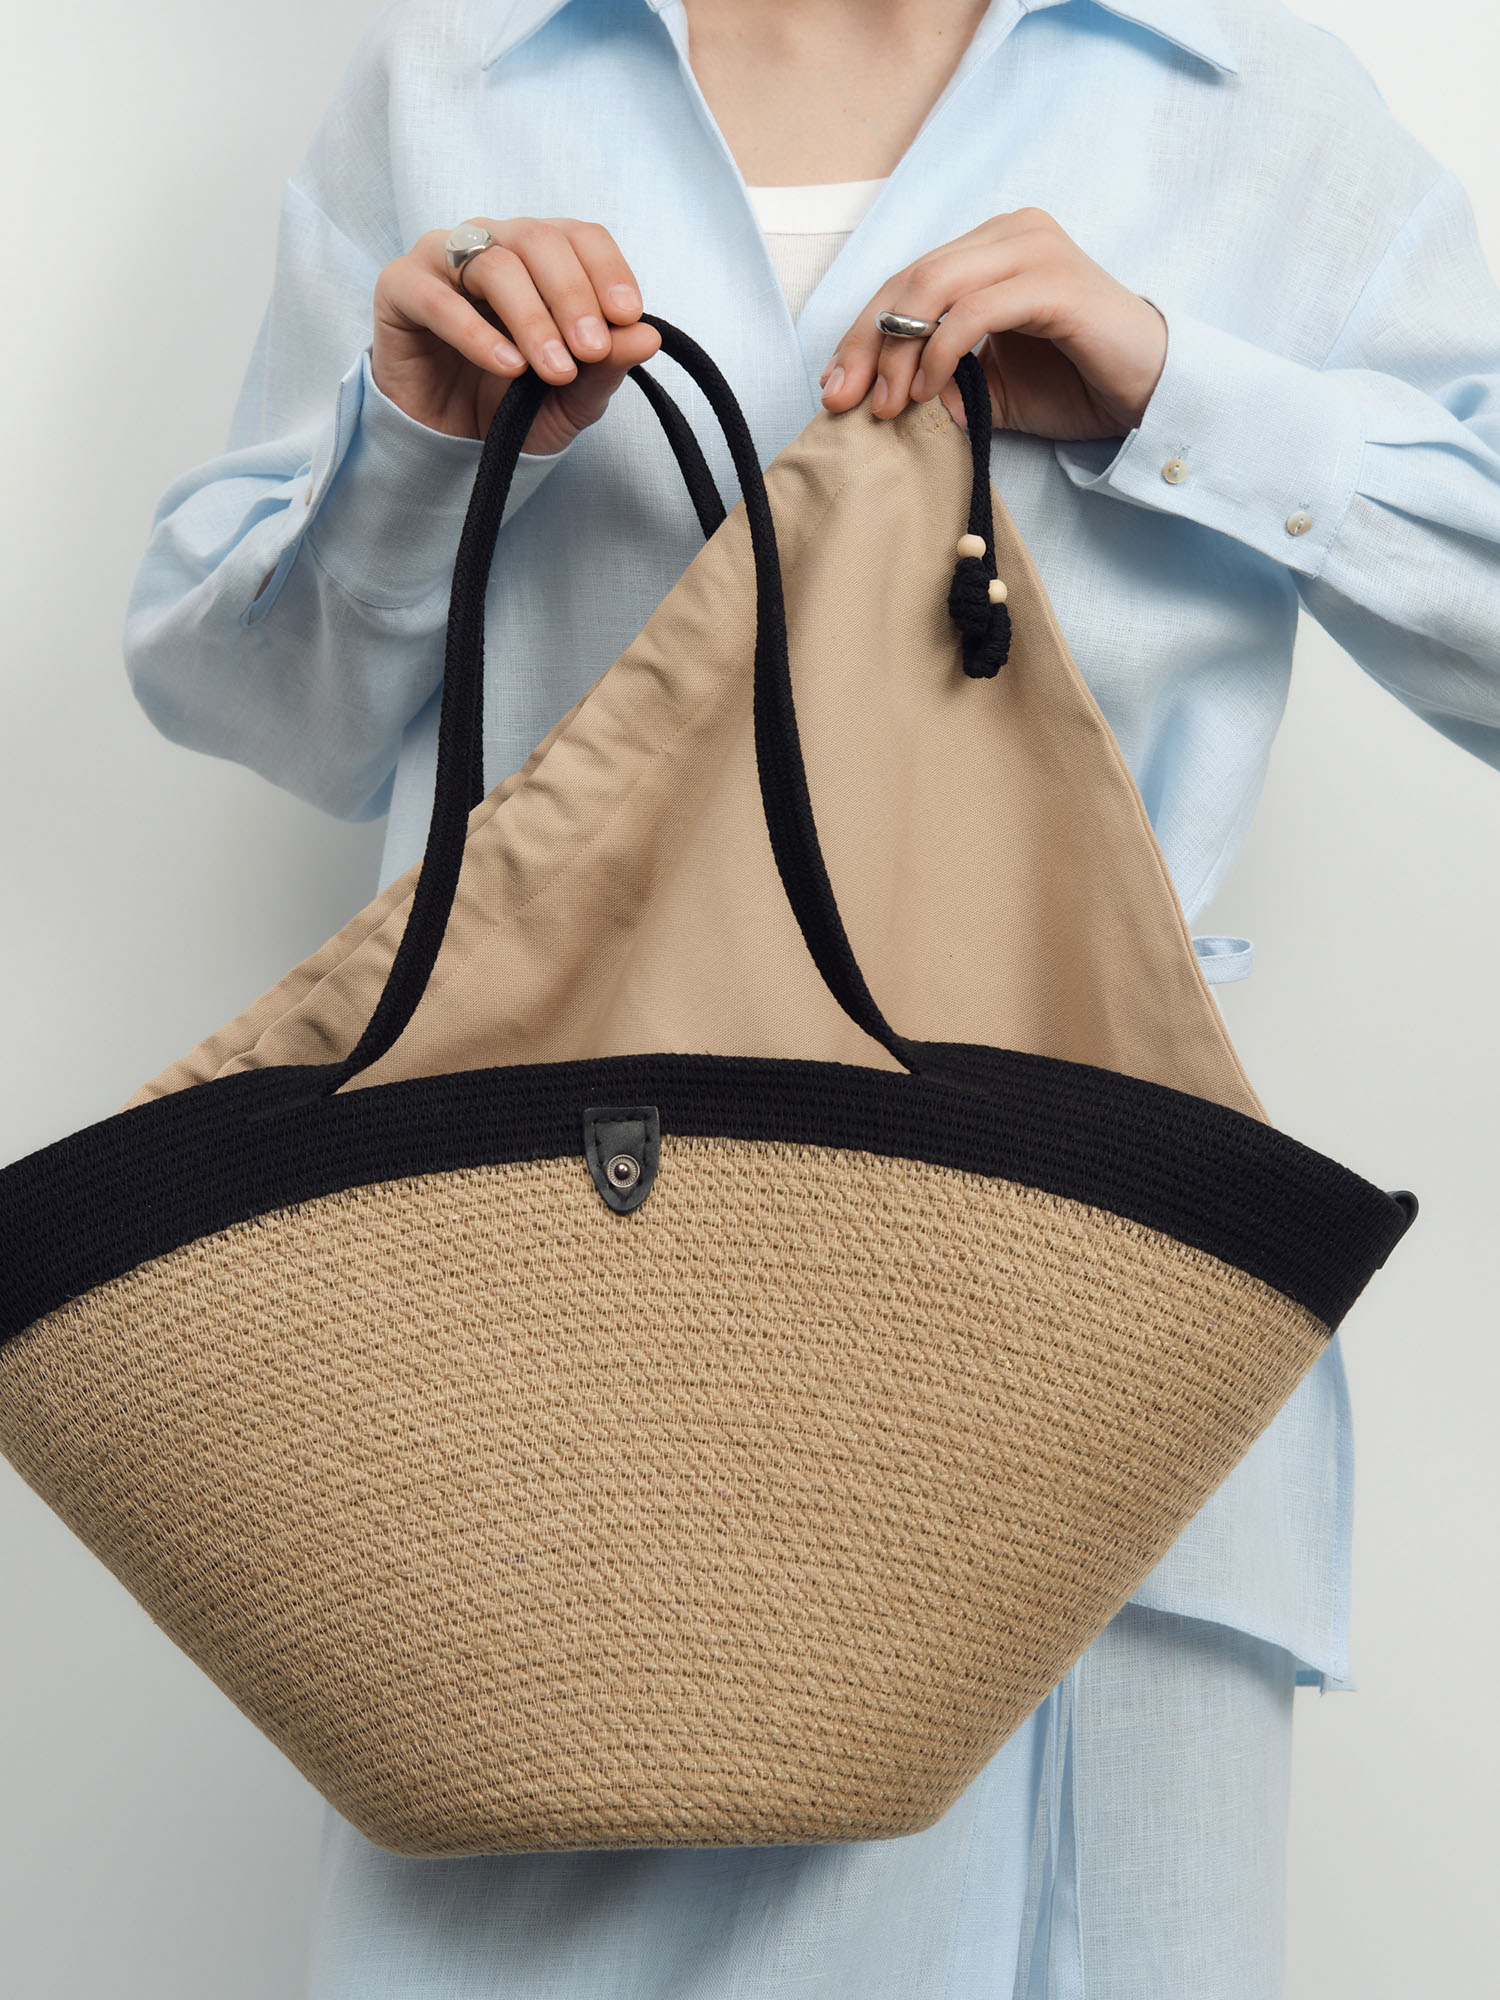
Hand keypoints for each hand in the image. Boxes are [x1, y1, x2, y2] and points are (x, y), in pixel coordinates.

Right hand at [372, 218, 660, 453]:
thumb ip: (606, 366)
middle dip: (572, 296)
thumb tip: (648, 336)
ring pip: (492, 263)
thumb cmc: (513, 406)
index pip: (580, 237)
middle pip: (538, 241)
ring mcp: (442, 259)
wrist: (451, 442)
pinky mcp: (400, 288)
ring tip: (553, 371)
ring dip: (531, 319)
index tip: (628, 317)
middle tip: (591, 351)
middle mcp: (492, 243)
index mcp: (540, 255)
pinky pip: (438, 298)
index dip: (607, 271)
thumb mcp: (572, 396)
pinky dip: (477, 334)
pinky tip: (507, 367)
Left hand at [819, 209, 1166, 441]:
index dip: (862, 333)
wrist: (1151, 394)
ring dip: (899, 351)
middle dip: (867, 342)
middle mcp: (1010, 232)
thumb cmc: (1076, 384)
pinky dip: (942, 350)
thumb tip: (882, 398)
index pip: (906, 281)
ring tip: (889, 404)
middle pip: (910, 277)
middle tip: (843, 398)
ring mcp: (1033, 249)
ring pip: (934, 285)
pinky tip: (928, 389)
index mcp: (991, 248)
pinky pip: (975, 309)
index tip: (833, 386)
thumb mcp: (992, 390)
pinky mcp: (1053, 281)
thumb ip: (941, 384)